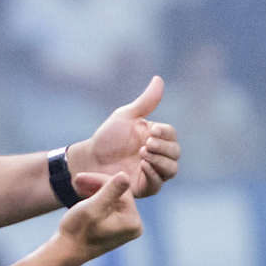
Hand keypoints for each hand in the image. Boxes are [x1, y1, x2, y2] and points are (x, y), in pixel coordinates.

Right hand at [57, 171, 142, 262]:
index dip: (100, 180)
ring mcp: (127, 227)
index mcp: (133, 221)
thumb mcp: (94, 207)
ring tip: (79, 186)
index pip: (121, 189)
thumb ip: (111, 191)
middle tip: (78, 179)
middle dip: (97, 185)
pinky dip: (98, 200)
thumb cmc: (77, 230)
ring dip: (96, 190)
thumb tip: (126, 175)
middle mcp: (134, 225)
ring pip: (113, 198)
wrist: (66, 252)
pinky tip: (85, 195)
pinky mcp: (119, 227)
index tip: (80, 177)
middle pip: (118, 194)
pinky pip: (111, 207)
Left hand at [68, 76, 180, 198]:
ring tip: (143, 154)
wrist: (89, 159)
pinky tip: (142, 165)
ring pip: (171, 170)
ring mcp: (152, 171)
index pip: (172, 134)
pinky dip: (153, 174)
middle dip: (164, 147)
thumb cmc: (107, 137)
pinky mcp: (144, 187)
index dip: (166, 132)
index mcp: (156, 137)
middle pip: (175, 152)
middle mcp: (158, 155)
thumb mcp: (125, 116)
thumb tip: (159, 79)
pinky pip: (158, 184)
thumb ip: (145, 102)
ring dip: (161, 161)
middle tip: (147, 143)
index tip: (152, 130)